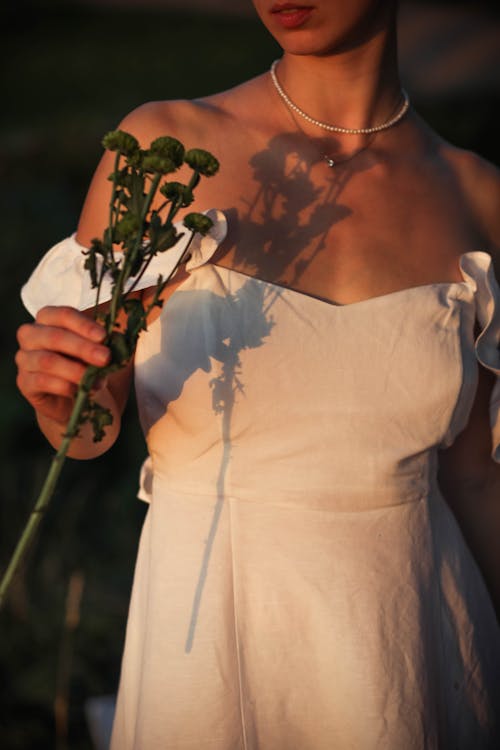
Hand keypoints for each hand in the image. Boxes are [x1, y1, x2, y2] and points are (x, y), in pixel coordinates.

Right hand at [15, 306, 110, 425]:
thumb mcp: (96, 352)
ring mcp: (24, 358)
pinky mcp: (24, 382)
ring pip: (47, 361)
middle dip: (83, 348)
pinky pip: (41, 381)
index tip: (103, 337)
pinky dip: (64, 386)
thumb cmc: (83, 365)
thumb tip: (116, 341)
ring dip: (75, 370)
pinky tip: (79, 390)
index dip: (84, 325)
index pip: (63, 315)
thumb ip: (103, 344)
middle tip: (105, 358)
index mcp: (48, 319)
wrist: (70, 398)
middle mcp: (31, 335)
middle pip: (54, 336)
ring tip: (96, 380)